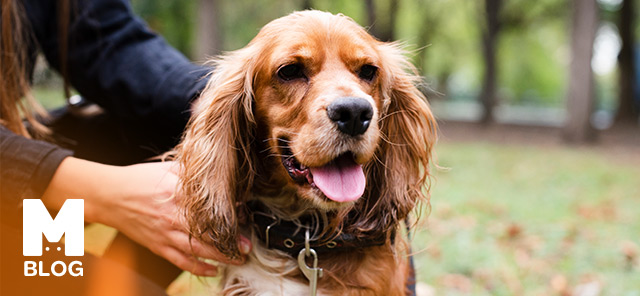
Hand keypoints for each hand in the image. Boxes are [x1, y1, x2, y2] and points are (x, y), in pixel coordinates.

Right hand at [42, 158, 251, 275]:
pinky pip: (181, 261)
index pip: (209, 209)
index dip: (230, 217)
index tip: (245, 220)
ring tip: (238, 260)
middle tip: (247, 247)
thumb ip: (193, 174)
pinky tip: (213, 270)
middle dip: (230, 243)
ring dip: (220, 257)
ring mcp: (165, 234)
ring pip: (198, 251)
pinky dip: (198, 268)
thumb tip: (219, 176)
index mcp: (177, 195)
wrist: (110, 196)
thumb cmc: (139, 180)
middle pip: (208, 234)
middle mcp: (173, 217)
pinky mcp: (158, 246)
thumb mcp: (168, 169)